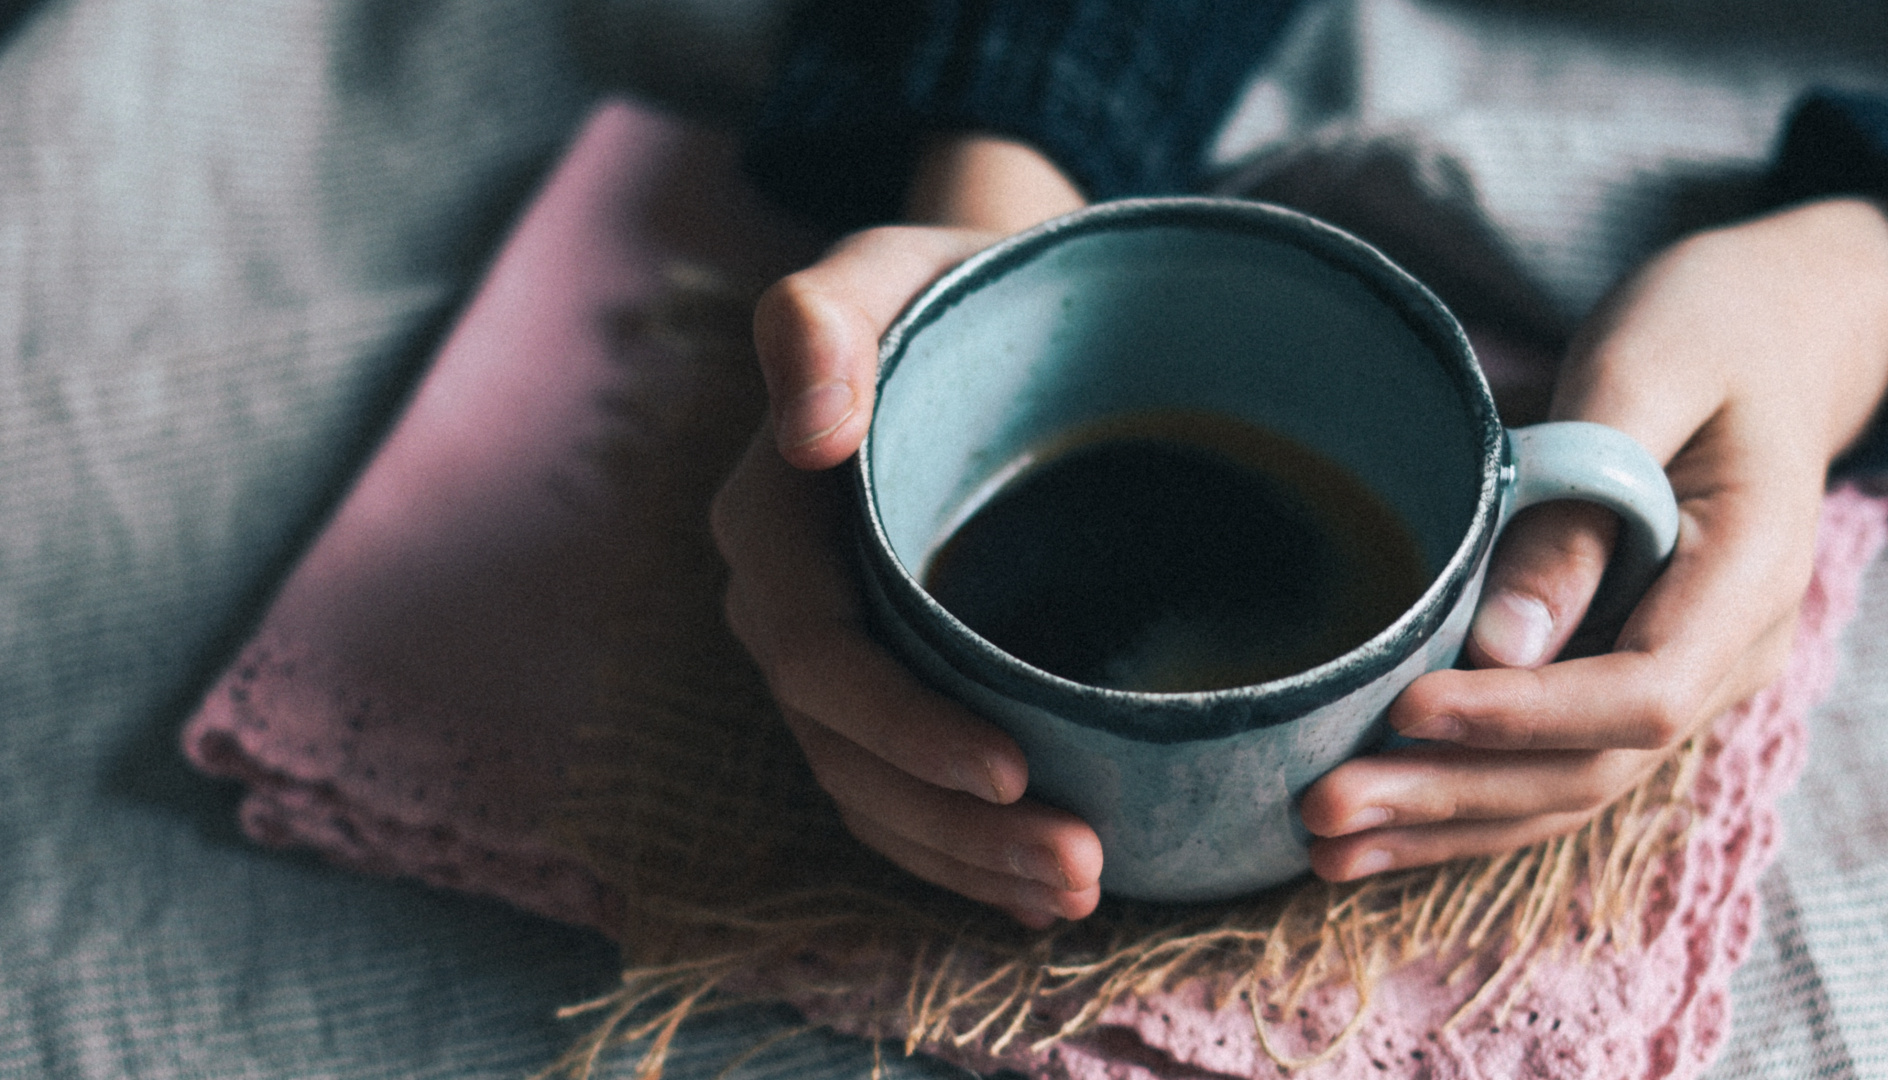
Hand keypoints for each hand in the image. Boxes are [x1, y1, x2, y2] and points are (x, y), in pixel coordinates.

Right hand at [711, 137, 1100, 926]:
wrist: (990, 309)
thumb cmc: (949, 287)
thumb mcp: (888, 268)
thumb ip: (825, 320)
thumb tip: (808, 428)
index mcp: (774, 518)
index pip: (815, 654)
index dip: (902, 728)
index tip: (1014, 772)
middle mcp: (787, 600)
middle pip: (844, 747)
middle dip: (950, 826)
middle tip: (1078, 870)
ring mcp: (835, 651)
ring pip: (872, 789)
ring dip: (964, 859)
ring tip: (1077, 892)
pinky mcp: (888, 678)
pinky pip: (898, 788)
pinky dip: (960, 846)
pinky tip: (1039, 884)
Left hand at [1303, 197, 1887, 878]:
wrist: (1768, 333)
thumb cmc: (1704, 329)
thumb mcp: (1643, 378)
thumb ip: (1581, 508)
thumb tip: (1501, 649)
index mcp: (1747, 580)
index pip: (1640, 694)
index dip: (1522, 718)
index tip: (1407, 710)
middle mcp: (1723, 654)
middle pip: (1589, 769)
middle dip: (1452, 795)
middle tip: (1322, 808)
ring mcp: (1677, 674)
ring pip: (1564, 789)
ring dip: (1443, 824)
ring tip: (1325, 847)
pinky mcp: (1619, 674)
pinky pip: (1545, 763)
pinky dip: (1459, 800)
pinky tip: (1373, 828)